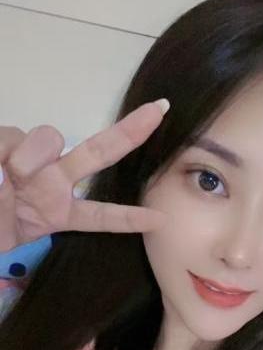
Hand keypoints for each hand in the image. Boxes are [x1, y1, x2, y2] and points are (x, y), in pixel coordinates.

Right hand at [0, 100, 169, 250]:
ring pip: (47, 137)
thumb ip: (38, 218)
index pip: (99, 215)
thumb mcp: (9, 237)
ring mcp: (27, 165)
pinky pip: (7, 138)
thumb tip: (13, 174)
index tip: (159, 221)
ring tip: (14, 176)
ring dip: (35, 153)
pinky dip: (4, 150)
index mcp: (57, 213)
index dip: (127, 218)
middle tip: (159, 112)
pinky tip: (3, 170)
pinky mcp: (2, 149)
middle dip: (130, 132)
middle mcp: (49, 184)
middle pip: (97, 152)